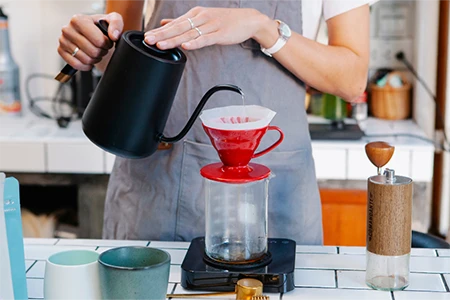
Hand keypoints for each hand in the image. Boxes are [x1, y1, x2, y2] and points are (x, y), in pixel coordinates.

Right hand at [58, 13, 123, 70]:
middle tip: (102, 48)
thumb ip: (116, 24)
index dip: (106, 44)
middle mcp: (68, 29)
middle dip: (101, 52)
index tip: (107, 42)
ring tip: (96, 52)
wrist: (92, 34)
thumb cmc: (101, 27)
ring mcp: (63, 41)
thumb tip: (114, 35)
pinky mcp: (61, 51)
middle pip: (92, 51)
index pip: (98, 40)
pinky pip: (76, 65)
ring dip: (95, 59)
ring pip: (85, 59)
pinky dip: (86, 65)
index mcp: (78, 20)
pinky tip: (89, 59)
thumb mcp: (112, 20)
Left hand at [144, 6, 274, 50]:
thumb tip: (165, 23)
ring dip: (174, 40)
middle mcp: (200, 18)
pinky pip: (205, 39)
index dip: (160, 31)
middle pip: (178, 28)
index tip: (147, 37)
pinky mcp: (219, 34)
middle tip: (149, 41)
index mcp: (195, 14)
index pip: (174, 23)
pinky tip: (185, 46)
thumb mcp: (202, 18)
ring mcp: (210, 25)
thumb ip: (183, 22)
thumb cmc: (224, 20)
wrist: (247, 20)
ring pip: (189, 34)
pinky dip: (195, 43)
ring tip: (161, 45)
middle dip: (162, 35)